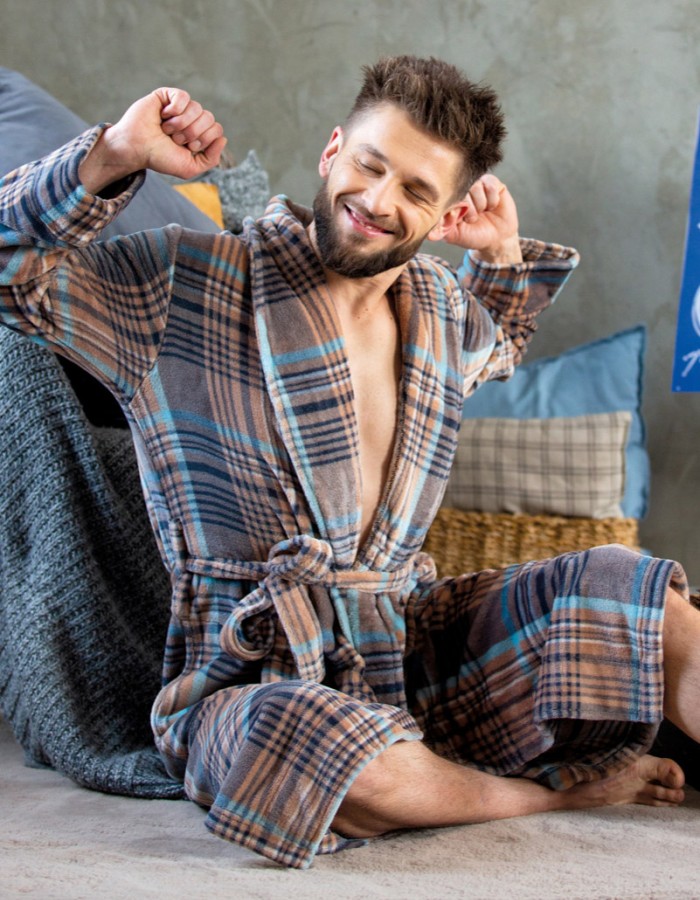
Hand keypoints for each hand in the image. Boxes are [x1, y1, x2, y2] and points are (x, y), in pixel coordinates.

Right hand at [79, 88, 227, 193]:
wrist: (137, 148)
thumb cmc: (160, 158)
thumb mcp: (190, 167)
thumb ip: (211, 159)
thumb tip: (223, 138)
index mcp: (199, 134)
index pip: (216, 130)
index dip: (203, 140)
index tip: (187, 148)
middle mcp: (192, 119)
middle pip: (209, 118)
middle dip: (192, 134)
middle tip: (174, 139)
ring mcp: (180, 107)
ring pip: (197, 108)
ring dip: (180, 124)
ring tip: (166, 130)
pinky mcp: (168, 95)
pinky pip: (183, 97)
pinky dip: (174, 110)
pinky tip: (163, 116)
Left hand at [442, 174, 521, 263]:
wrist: (497, 238)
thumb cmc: (474, 236)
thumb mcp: (456, 236)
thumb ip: (442, 230)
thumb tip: (429, 234)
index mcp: (450, 199)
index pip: (447, 194)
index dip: (455, 208)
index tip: (460, 220)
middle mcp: (462, 189)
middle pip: (462, 188)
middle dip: (469, 209)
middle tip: (472, 219)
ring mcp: (476, 184)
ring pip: (476, 186)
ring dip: (481, 205)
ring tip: (482, 212)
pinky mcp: (491, 182)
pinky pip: (490, 185)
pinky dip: (492, 200)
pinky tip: (492, 206)